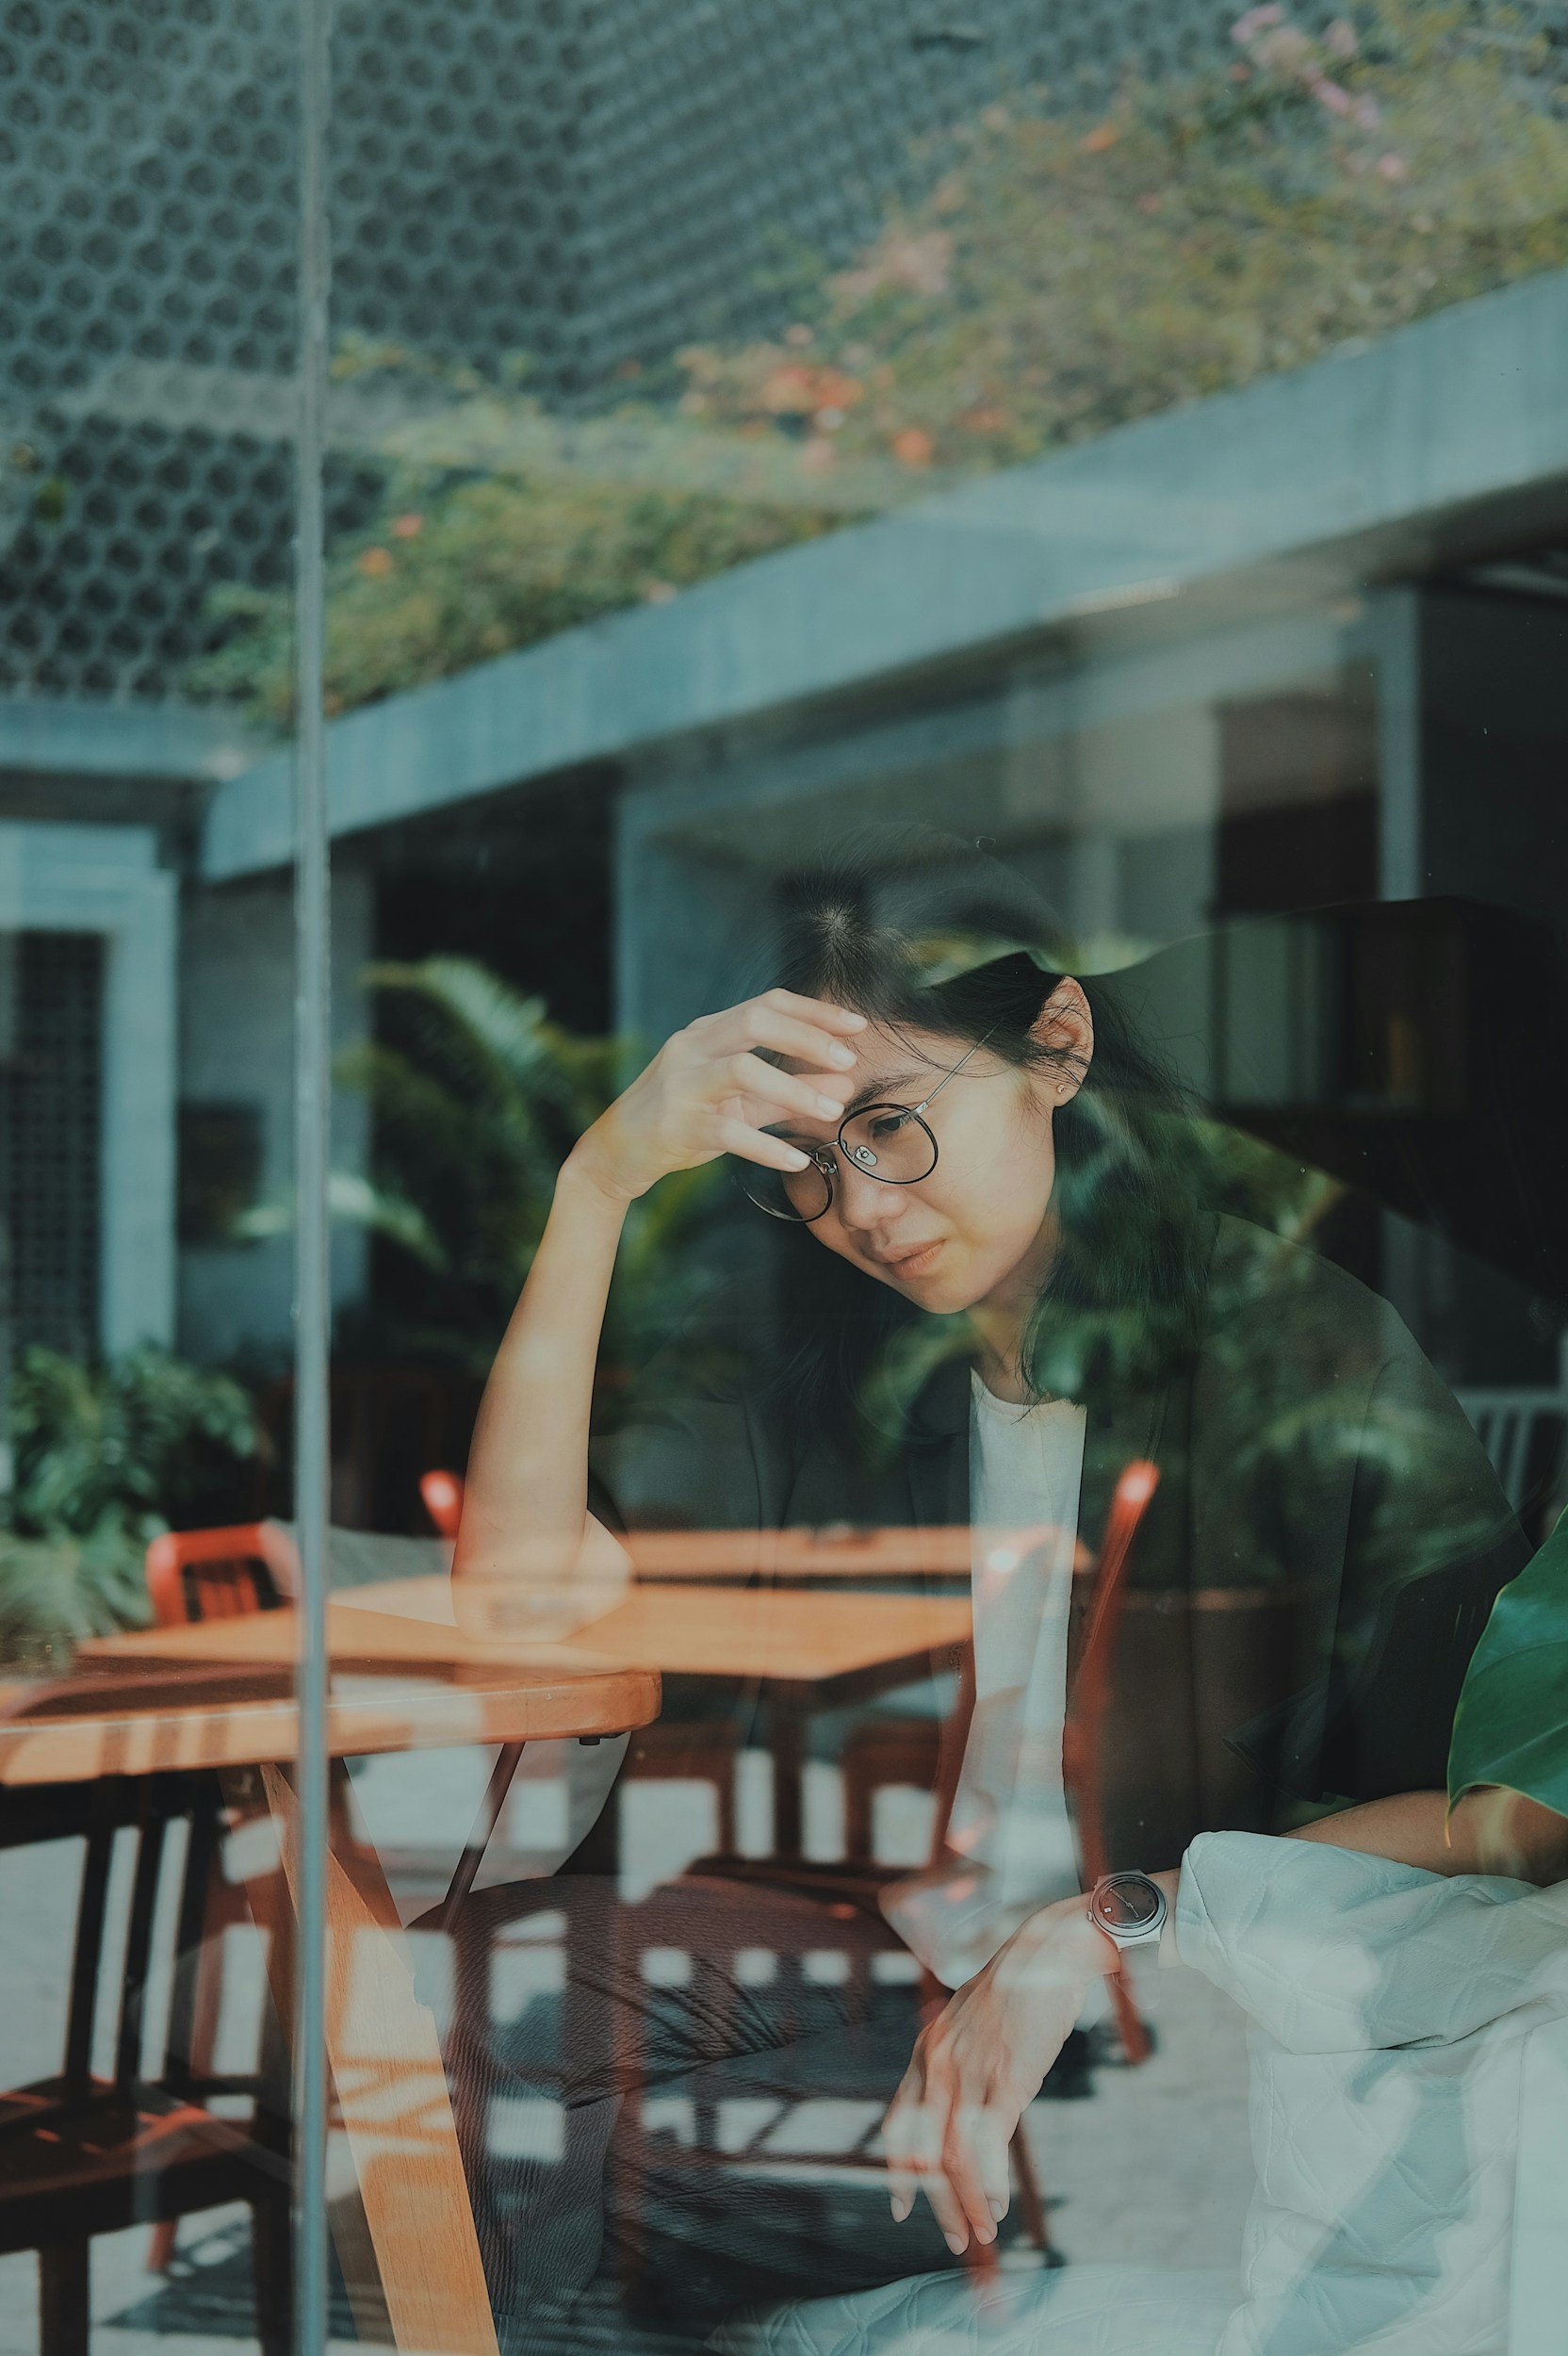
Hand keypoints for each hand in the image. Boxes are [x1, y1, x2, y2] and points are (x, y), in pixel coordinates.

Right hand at [568, 989, 865, 1201]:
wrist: (617, 1152)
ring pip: (743, 1071)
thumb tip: (844, 1085)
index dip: (815, 1012)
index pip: (767, 1004)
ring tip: (832, 1111)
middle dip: (808, 1038)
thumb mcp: (739, 1101)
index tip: (858, 1026)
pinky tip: (796, 1160)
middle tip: (849, 1061)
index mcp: (709, 1032)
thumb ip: (788, 1092)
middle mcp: (693, 1047)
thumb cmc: (684, 1118)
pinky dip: (767, 1146)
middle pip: (756, 1022)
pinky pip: (729, 1132)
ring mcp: (683, 1084)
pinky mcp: (678, 1126)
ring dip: (794, 1089)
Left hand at [882, 1896, 1112, 2253]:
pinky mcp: (1006, 2078)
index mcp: (929, 2048)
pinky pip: (988, 2144)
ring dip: (966, 2203)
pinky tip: (999, 2205)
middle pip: (923, 2149)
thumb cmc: (1020, 1986)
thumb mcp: (975, 2021)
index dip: (898, 2169)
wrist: (1051, 1949)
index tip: (901, 2205)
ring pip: (953, 2156)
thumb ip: (963, 2058)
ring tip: (983, 2231)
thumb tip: (970, 2099)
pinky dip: (991, 2184)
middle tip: (954, 2237)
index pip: (899, 2121)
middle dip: (936, 2202)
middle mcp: (939, 2062)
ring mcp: (971, 2071)